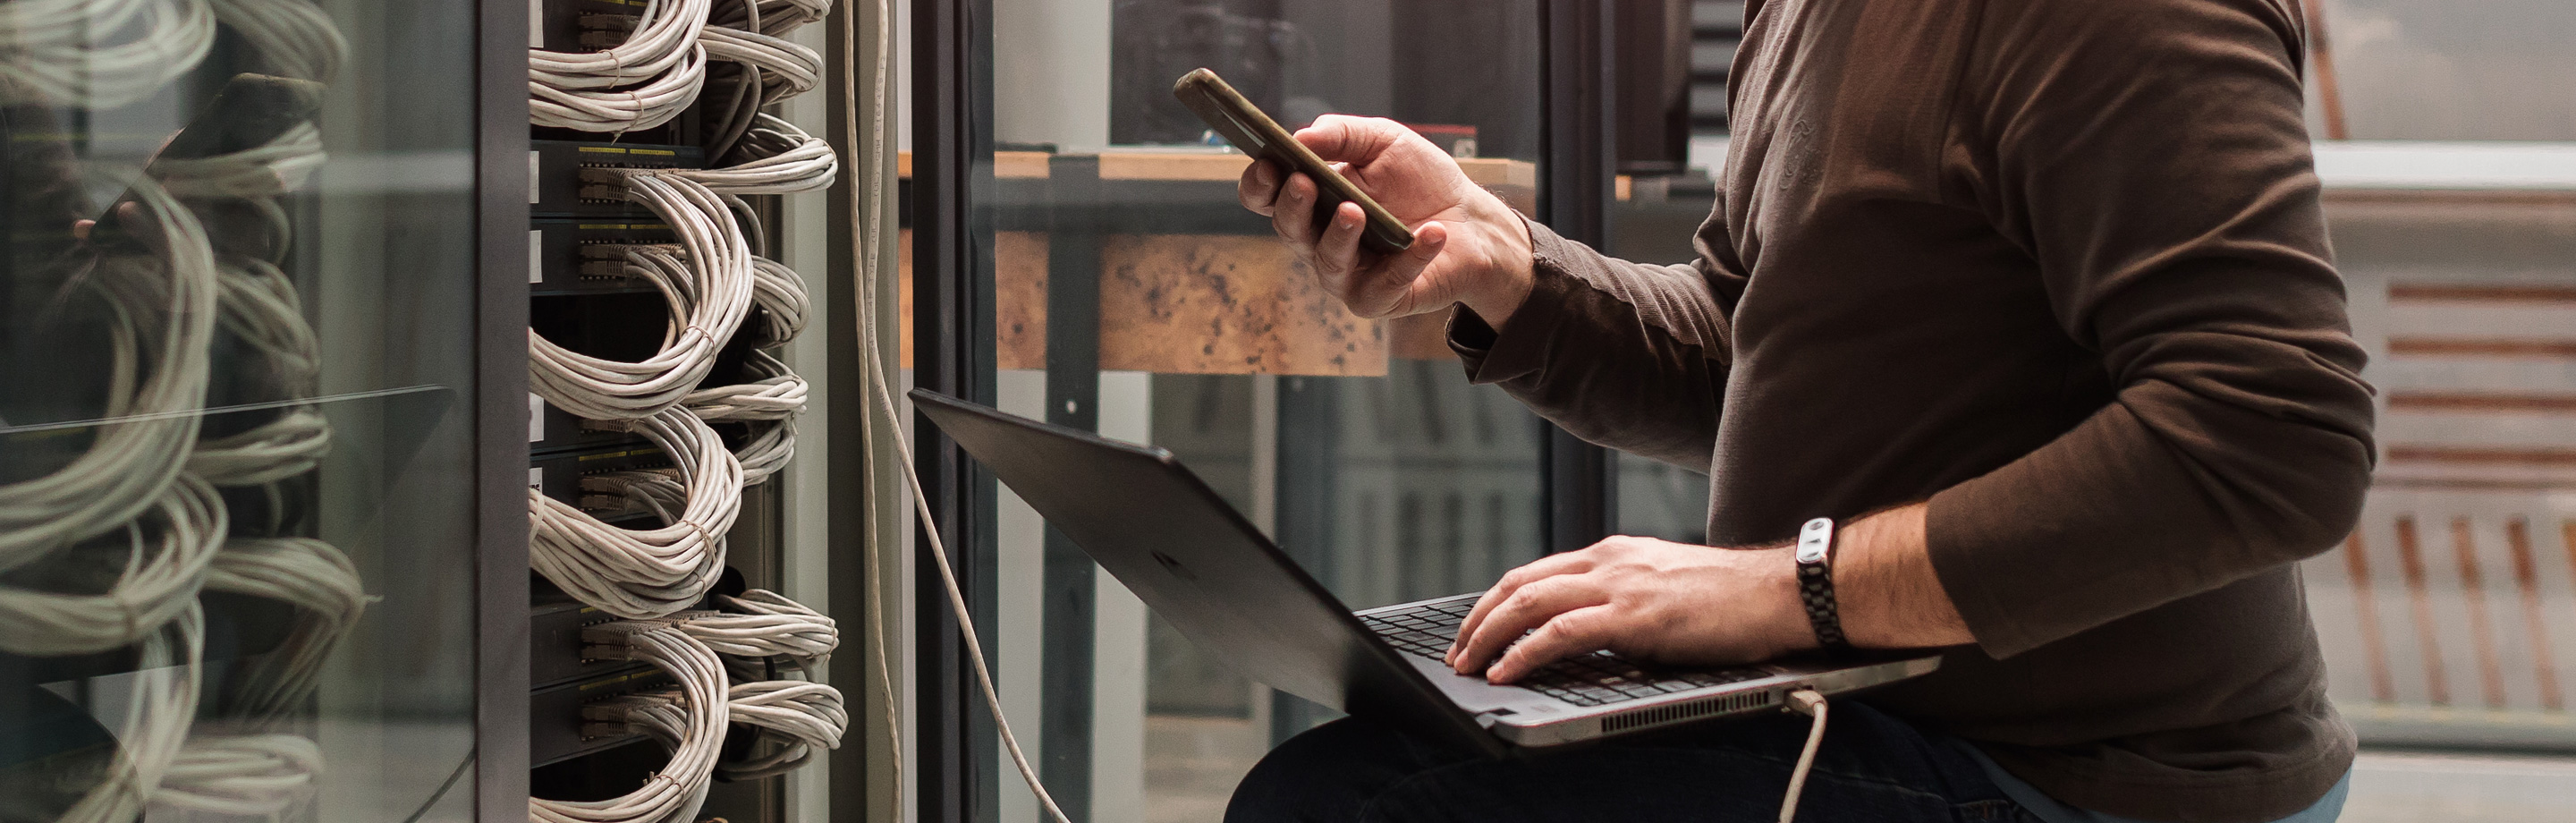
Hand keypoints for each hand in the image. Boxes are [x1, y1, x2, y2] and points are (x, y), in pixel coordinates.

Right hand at [1237, 114, 1536, 326]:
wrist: (1472, 220)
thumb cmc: (1420, 180)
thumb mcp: (1382, 141)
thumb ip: (1341, 135)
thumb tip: (1300, 137)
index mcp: (1312, 201)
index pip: (1267, 198)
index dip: (1259, 184)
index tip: (1268, 164)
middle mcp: (1320, 241)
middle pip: (1290, 230)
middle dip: (1293, 207)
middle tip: (1304, 183)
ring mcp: (1348, 274)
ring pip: (1328, 263)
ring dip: (1339, 237)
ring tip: (1356, 212)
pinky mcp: (1380, 298)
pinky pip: (1386, 284)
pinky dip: (1410, 258)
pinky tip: (1430, 234)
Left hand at [1443, 536, 1814, 683]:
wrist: (1777, 592)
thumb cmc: (1729, 598)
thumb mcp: (1659, 587)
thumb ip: (1619, 600)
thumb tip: (1584, 633)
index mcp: (1611, 553)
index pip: (1534, 573)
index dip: (1495, 603)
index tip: (1473, 630)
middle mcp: (1607, 561)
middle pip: (1518, 584)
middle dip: (1477, 620)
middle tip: (1457, 651)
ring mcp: (1619, 585)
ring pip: (1529, 603)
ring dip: (1489, 637)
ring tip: (1469, 665)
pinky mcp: (1634, 617)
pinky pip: (1561, 633)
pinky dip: (1525, 652)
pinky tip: (1507, 671)